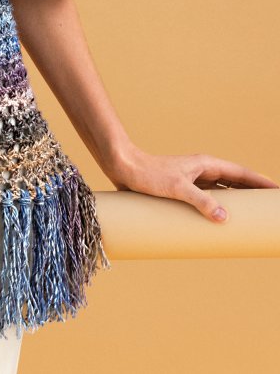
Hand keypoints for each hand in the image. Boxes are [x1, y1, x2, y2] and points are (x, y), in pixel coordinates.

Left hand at [106, 144, 279, 221]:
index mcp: (206, 164)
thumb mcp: (177, 188)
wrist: (123, 167)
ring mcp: (191, 180)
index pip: (241, 174)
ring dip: (234, 203)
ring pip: (220, 193)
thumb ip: (200, 201)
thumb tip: (224, 218)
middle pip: (234, 183)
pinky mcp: (180, 190)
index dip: (260, 182)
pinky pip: (205, 200)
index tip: (277, 191)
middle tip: (267, 210)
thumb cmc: (148, 173)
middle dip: (251, 194)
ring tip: (249, 219)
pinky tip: (217, 223)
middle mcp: (201, 171)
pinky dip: (215, 209)